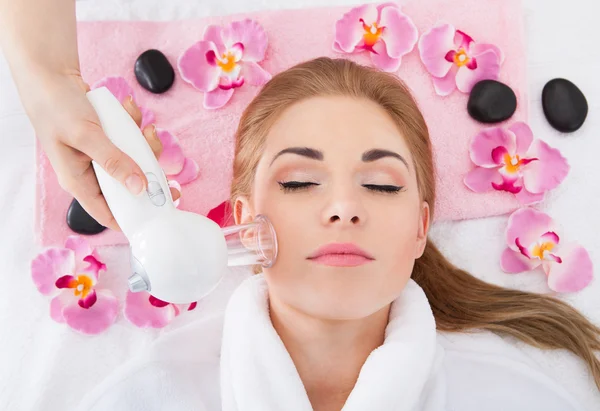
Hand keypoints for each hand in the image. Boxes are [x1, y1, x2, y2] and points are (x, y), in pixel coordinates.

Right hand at [27, 71, 178, 230]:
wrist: (50, 75)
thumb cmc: (56, 106)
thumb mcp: (86, 135)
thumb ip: (113, 162)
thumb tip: (139, 187)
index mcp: (79, 181)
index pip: (109, 214)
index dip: (135, 216)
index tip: (161, 207)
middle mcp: (91, 173)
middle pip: (130, 186)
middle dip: (147, 169)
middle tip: (157, 153)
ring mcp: (101, 156)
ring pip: (135, 161)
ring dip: (144, 143)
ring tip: (142, 124)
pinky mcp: (109, 141)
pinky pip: (131, 141)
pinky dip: (135, 127)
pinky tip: (131, 109)